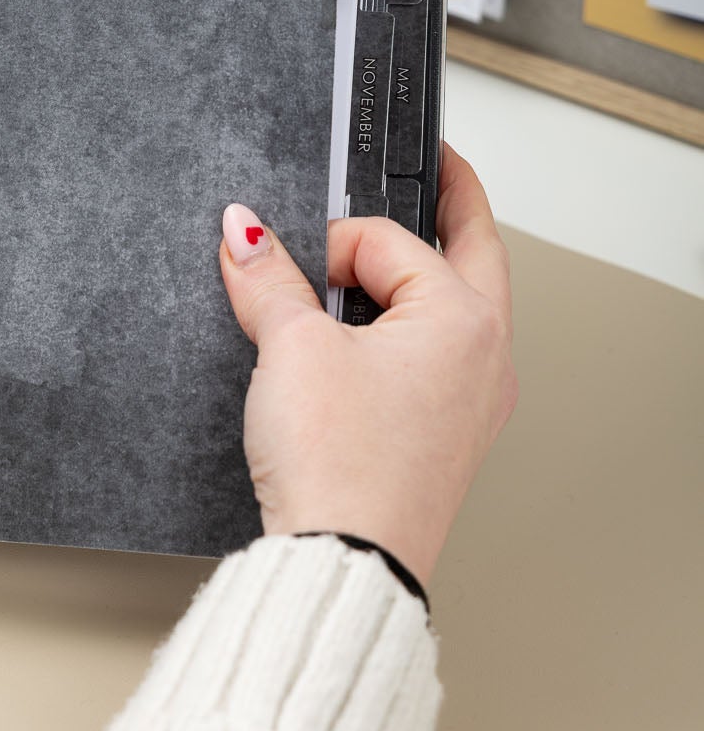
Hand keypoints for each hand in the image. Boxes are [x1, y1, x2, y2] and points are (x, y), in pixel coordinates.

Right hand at [218, 145, 516, 587]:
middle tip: (434, 167)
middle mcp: (484, 358)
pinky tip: (358, 343)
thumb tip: (245, 232)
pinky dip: (402, 333)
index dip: (329, 239)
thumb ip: (268, 277)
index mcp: (465, 320)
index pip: (389, 240)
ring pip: (453, 310)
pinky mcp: (443, 438)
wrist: (344, 564)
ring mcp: (470, 403)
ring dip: (419, 277)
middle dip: (448, 208)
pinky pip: (433, 360)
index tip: (282, 249)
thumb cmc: (340, 466)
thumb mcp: (290, 349)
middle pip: (472, 254)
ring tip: (377, 258)